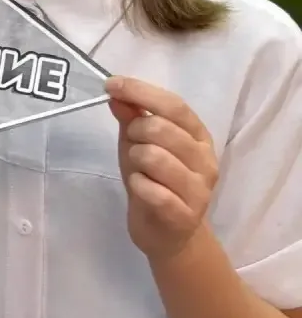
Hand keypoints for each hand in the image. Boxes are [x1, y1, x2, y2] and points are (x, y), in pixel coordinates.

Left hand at [107, 76, 218, 261]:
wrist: (167, 233)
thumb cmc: (154, 179)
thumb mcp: (138, 142)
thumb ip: (131, 115)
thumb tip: (116, 91)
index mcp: (198, 136)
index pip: (174, 106)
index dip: (141, 92)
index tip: (111, 85)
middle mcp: (206, 160)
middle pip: (161, 128)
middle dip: (135, 132)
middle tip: (133, 146)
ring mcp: (199, 190)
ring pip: (154, 157)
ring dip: (135, 160)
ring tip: (140, 170)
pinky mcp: (185, 215)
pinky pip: (152, 190)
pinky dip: (138, 185)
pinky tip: (141, 188)